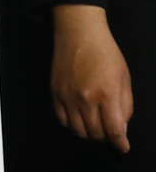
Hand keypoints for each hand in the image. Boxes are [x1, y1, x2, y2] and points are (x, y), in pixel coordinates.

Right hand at [54, 4, 134, 150]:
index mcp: (106, 94)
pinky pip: (62, 119)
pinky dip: (72, 125)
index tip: (123, 147)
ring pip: (77, 130)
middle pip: (95, 133)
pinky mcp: (55, 92)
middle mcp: (85, 98)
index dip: (120, 143)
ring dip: (89, 134)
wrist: (79, 33)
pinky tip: (80, 120)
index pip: (113, 130)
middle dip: (106, 138)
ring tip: (96, 128)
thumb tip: (121, 127)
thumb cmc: (106, 53)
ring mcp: (67, 96)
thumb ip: (125, 105)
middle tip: (110, 134)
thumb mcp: (124, 78)